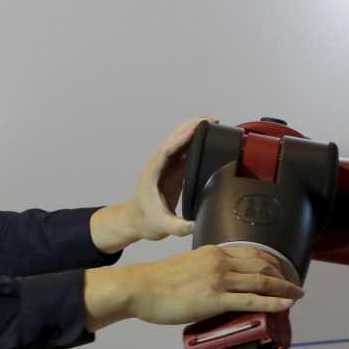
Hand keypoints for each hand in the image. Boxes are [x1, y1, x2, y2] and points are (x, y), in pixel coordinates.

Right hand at [84, 246, 302, 330]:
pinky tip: (285, 305)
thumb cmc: (156, 281)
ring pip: (262, 282)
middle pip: (262, 266)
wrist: (140, 287)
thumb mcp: (186, 266)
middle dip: (283, 275)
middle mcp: (220, 262)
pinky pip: (252, 300)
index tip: (281, 269)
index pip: (250, 253)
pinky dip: (272, 303)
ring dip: (284, 289)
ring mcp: (219, 280)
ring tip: (297, 295)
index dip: (271, 261)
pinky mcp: (216, 299)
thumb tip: (213, 283)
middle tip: (295, 284)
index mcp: (212, 252)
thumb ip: (204, 270)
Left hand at [90, 116, 213, 252]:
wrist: (136, 222)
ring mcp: (165, 167)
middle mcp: (157, 166)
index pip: (166, 151)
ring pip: (178, 143)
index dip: (180, 139)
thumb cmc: (145, 222)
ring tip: (212, 124)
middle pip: (173, 140)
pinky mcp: (172, 171)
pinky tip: (208, 140)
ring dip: (193, 131)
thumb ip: (179, 227)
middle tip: (210, 120)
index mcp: (152, 174)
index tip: (196, 130)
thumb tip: (198, 224)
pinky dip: (195, 144)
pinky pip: (183, 152)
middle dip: (189, 127)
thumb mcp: (163, 227)